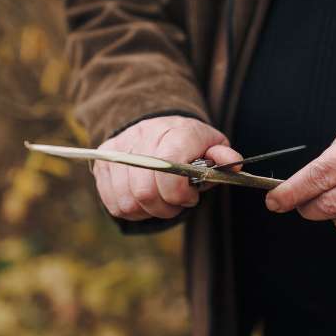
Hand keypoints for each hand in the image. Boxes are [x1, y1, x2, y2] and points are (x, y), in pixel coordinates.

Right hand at [93, 115, 241, 220]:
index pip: (168, 169)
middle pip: (145, 191)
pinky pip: (113, 203)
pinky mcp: (103, 162)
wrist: (157, 124)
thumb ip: (222, 156)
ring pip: (128, 201)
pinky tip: (144, 200)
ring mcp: (119, 149)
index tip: (190, 196)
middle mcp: (143, 136)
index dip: (179, 192)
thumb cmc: (190, 143)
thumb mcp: (211, 145)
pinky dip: (132, 210)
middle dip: (165, 207)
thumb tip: (232, 163)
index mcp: (175, 131)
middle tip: (176, 203)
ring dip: (148, 211)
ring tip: (161, 201)